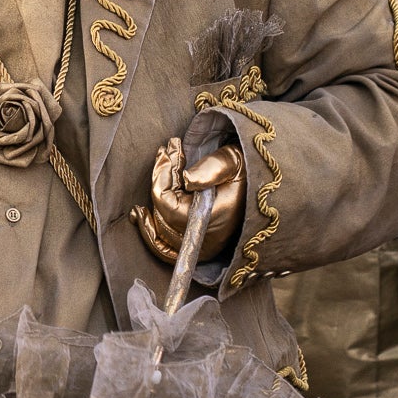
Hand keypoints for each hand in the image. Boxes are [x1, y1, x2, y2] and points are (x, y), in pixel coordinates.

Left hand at [132, 137, 244, 264]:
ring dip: (156, 195)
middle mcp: (203, 240)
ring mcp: (197, 246)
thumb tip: (186, 178)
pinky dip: (149, 231)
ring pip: (159, 226)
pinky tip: (138, 214)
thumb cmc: (246, 172)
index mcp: (212, 221)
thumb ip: (212, 168)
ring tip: (161, 166)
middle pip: (162, 214)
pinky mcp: (194, 246)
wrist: (258, 186)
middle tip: (166, 150)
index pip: (168, 206)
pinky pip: (163, 247)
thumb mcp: (234, 162)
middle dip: (160, 177)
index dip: (161, 177)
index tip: (168, 151)